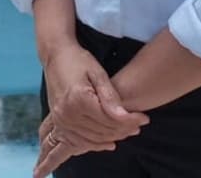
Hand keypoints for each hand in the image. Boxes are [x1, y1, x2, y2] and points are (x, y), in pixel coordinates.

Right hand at [36, 43, 146, 176]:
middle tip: (139, 126)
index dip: (130, 121)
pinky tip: (110, 143)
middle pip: (102, 131)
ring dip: (112, 137)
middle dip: (123, 130)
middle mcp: (67, 114)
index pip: (110, 119)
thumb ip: (110, 97)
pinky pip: (80, 141)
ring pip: (93, 139)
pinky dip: (96, 144)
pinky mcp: (59, 122)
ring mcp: (61, 120)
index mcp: (78, 99)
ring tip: (128, 132)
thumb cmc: (78, 60)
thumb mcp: (98, 73)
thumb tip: (124, 116)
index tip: (144, 118)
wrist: (56, 56)